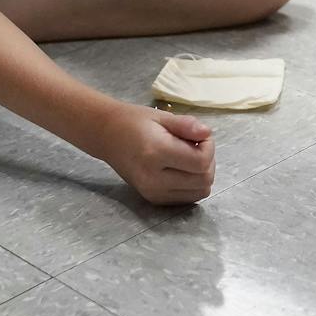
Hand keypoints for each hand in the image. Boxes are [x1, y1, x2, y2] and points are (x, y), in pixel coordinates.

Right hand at [100, 105, 215, 204]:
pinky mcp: (153, 199)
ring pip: (200, 192)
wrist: (106, 137)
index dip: (209, 147)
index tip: (199, 136)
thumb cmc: (134, 122)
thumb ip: (186, 125)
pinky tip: (182, 169)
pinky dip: (192, 184)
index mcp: (156, 153)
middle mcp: (154, 178)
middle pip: (204, 180)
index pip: (201, 162)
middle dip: (208, 161)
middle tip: (195, 145)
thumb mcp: (162, 116)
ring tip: (188, 157)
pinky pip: (188, 198)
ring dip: (202, 174)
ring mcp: (153, 192)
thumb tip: (207, 133)